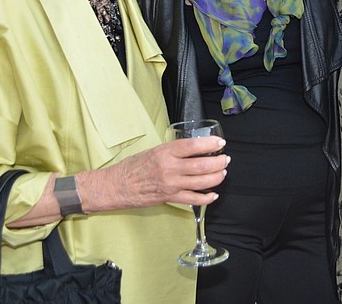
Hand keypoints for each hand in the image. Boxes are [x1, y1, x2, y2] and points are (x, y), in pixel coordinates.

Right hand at [81, 137, 228, 211]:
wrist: (116, 186)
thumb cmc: (133, 166)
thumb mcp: (154, 150)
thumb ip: (173, 150)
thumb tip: (194, 148)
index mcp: (165, 152)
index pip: (193, 145)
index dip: (210, 144)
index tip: (220, 143)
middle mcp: (169, 168)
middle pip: (202, 165)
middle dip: (219, 162)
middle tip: (225, 159)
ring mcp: (170, 184)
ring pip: (201, 182)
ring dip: (216, 177)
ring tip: (223, 173)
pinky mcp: (169, 198)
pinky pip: (193, 199)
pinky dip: (206, 198)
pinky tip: (213, 194)